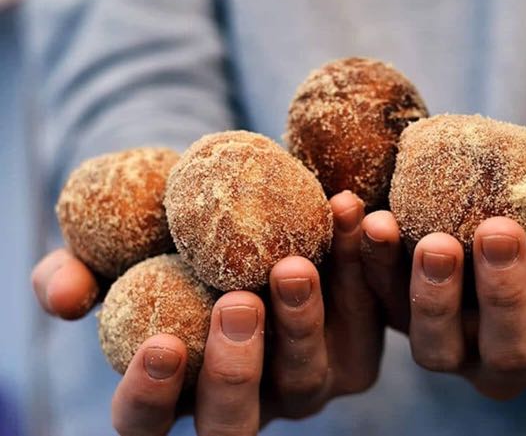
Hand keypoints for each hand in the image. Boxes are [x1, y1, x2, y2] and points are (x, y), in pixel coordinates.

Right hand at [31, 191, 383, 433]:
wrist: (237, 205)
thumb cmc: (164, 237)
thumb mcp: (113, 245)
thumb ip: (78, 271)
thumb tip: (61, 296)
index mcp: (175, 391)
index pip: (149, 423)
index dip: (152, 396)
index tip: (159, 344)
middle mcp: (244, 400)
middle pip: (240, 418)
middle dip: (238, 368)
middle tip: (236, 303)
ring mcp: (304, 379)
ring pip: (312, 375)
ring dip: (306, 321)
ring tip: (293, 262)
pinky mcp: (356, 345)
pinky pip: (369, 320)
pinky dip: (362, 269)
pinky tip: (349, 214)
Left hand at [360, 211, 525, 397]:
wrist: (510, 219)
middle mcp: (512, 363)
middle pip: (512, 352)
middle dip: (505, 293)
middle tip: (498, 229)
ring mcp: (452, 348)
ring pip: (438, 348)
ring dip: (432, 295)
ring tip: (431, 239)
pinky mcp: (401, 318)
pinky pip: (381, 302)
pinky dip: (372, 264)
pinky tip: (370, 218)